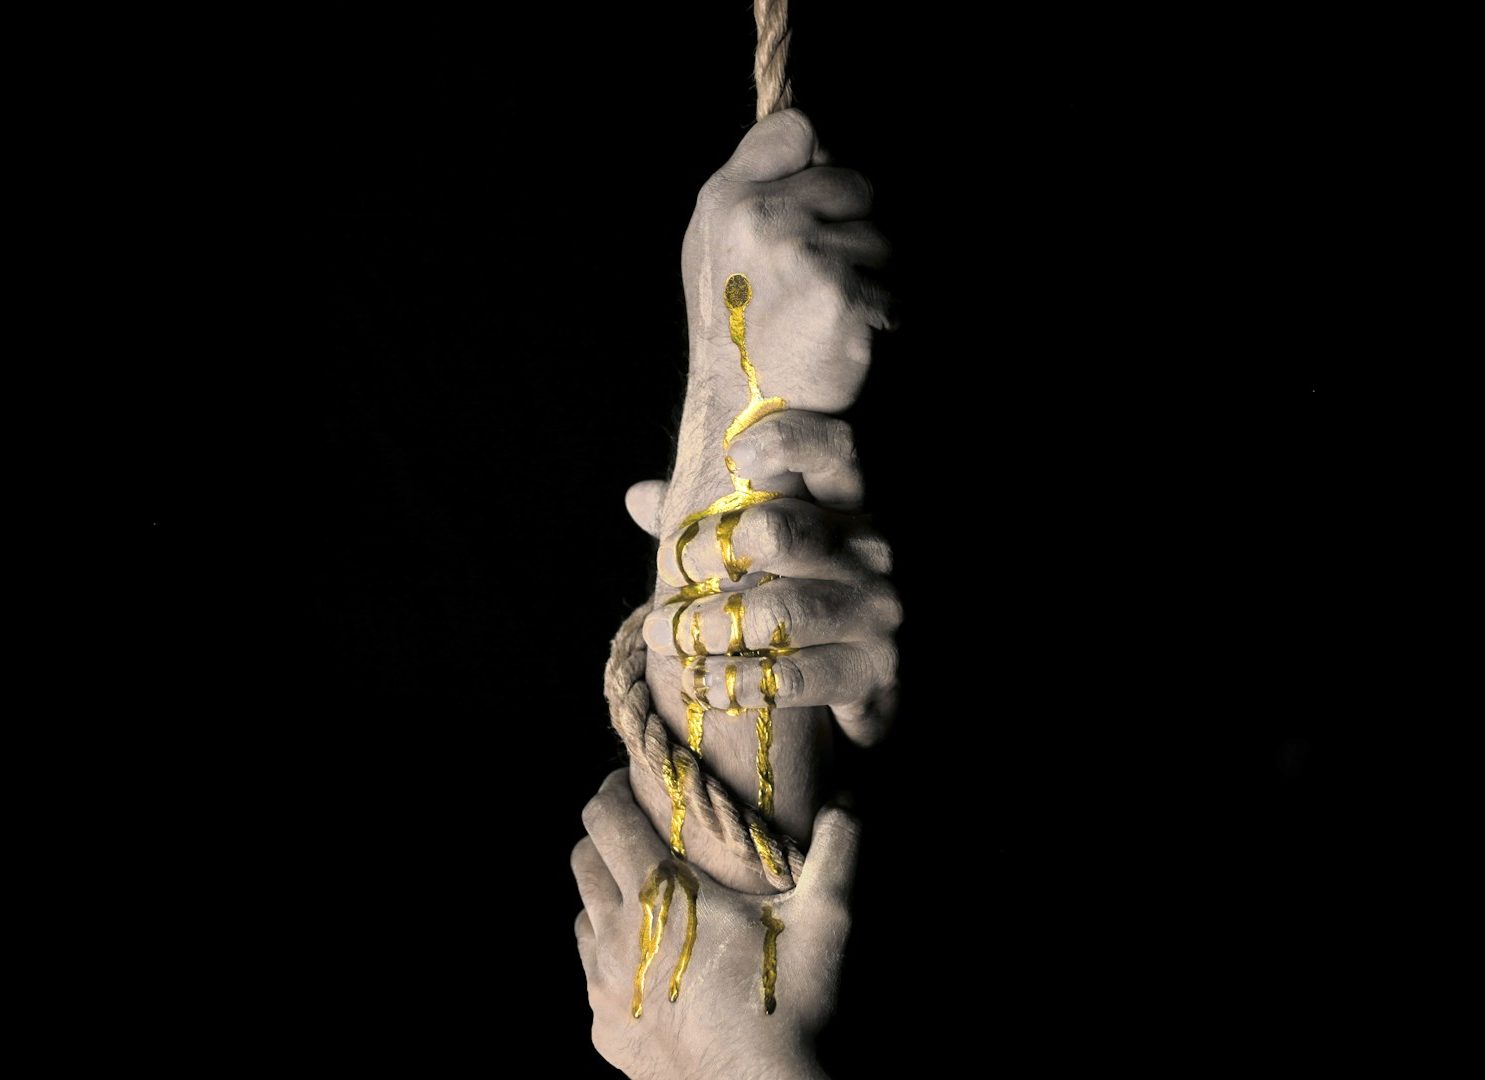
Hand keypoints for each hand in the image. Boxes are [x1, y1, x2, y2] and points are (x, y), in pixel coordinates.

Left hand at [574, 770, 858, 1079]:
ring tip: (645, 895)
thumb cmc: (787, 1005)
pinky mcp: (604, 1026)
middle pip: (582, 856)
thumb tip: (846, 803)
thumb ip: (836, 853)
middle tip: (640, 830)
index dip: (613, 788)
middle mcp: (616, 933)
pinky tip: (649, 959)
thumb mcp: (824, 922)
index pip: (604, 816)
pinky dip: (610, 953)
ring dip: (604, 894)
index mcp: (658, 894)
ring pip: (581, 913)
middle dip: (604, 833)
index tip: (634, 780)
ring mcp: (603, 984)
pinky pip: (591, 971)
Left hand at [629, 410, 900, 748]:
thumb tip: (639, 496)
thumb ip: (709, 526)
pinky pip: (789, 677)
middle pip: (779, 531)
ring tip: (663, 635)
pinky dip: (731, 682)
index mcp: (846, 507)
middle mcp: (870, 551)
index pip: (834, 450)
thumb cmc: (794, 601)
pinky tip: (700, 682)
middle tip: (670, 574)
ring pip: (777, 612)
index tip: (733, 455)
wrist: (859, 685)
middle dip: (706, 553)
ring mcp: (877, 612)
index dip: (786, 442)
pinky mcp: (875, 673)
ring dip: (704, 626)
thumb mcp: (763, 557)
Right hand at [681, 109, 891, 414]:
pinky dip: (881, 313)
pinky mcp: (840, 290)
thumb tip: (816, 143)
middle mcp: (761, 215)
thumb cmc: (740, 330)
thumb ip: (758, 189)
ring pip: (880, 235)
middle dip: (853, 226)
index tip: (814, 211)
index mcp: (726, 198)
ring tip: (826, 312)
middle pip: (854, 181)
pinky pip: (892, 283)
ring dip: (871, 273)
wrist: (743, 411)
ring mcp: (801, 249)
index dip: (819, 164)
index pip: (800, 129)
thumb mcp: (719, 246)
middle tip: (819, 281)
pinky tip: (844, 336)